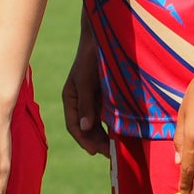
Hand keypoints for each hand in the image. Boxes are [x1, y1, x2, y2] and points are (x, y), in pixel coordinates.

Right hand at [61, 35, 109, 156]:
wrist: (104, 39)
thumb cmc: (91, 58)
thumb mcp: (85, 81)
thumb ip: (85, 104)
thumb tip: (84, 127)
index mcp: (71, 98)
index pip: (74, 125)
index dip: (84, 140)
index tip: (96, 152)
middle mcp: (81, 102)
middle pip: (86, 128)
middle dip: (97, 142)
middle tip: (111, 154)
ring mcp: (94, 100)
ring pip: (97, 125)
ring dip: (105, 137)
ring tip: (116, 148)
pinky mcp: (106, 97)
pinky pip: (108, 117)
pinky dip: (113, 127)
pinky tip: (122, 134)